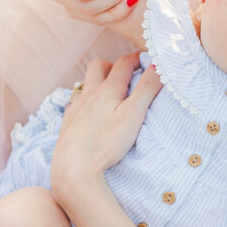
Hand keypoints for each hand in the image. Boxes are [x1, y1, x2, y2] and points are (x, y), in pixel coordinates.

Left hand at [51, 53, 162, 198]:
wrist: (74, 167)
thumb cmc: (105, 142)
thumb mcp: (133, 114)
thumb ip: (147, 89)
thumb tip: (159, 65)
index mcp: (107, 90)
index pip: (123, 64)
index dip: (137, 58)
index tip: (148, 60)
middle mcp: (89, 94)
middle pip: (98, 66)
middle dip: (113, 65)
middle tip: (126, 76)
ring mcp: (76, 108)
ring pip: (84, 84)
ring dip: (97, 83)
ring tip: (109, 95)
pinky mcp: (68, 124)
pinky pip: (74, 104)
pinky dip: (84, 103)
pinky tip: (89, 114)